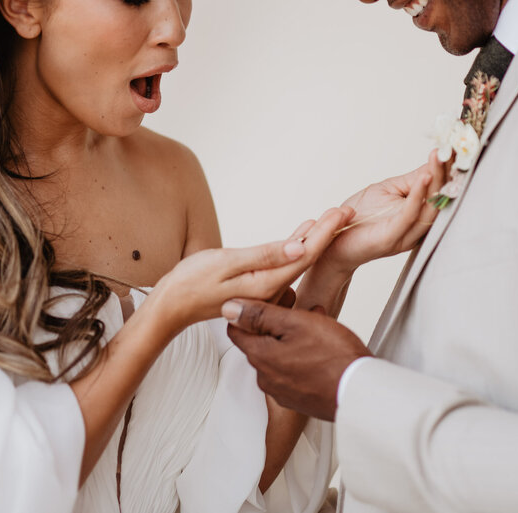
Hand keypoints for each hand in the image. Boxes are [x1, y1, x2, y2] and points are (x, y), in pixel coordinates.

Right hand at [146, 207, 350, 334]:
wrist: (171, 305)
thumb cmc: (192, 283)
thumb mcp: (226, 263)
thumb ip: (264, 256)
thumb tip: (299, 249)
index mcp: (267, 283)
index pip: (305, 255)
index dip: (326, 233)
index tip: (342, 214)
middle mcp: (271, 289)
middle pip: (306, 257)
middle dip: (327, 233)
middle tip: (346, 211)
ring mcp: (265, 289)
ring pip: (297, 259)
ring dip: (314, 238)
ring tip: (331, 219)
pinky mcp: (256, 285)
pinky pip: (283, 263)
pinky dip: (295, 246)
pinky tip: (302, 234)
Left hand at [223, 298, 369, 420]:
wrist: (360, 392)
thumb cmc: (333, 357)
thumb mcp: (295, 323)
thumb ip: (259, 315)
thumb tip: (229, 308)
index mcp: (259, 356)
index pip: (236, 329)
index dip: (250, 309)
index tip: (271, 299)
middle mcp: (265, 377)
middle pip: (259, 342)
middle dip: (275, 322)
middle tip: (297, 307)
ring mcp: (282, 391)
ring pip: (278, 355)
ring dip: (291, 337)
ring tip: (315, 323)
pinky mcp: (298, 398)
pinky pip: (292, 370)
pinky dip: (301, 355)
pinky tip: (321, 345)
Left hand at [319, 150, 445, 274]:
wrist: (335, 243)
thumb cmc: (359, 217)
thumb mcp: (387, 190)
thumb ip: (411, 181)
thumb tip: (433, 164)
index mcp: (418, 217)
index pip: (440, 192)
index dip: (447, 172)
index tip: (453, 149)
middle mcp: (417, 228)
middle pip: (440, 200)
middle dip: (446, 173)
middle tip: (450, 150)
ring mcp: (406, 236)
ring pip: (430, 208)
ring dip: (436, 181)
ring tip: (439, 158)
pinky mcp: (392, 238)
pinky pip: (410, 215)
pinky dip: (418, 195)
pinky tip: (423, 178)